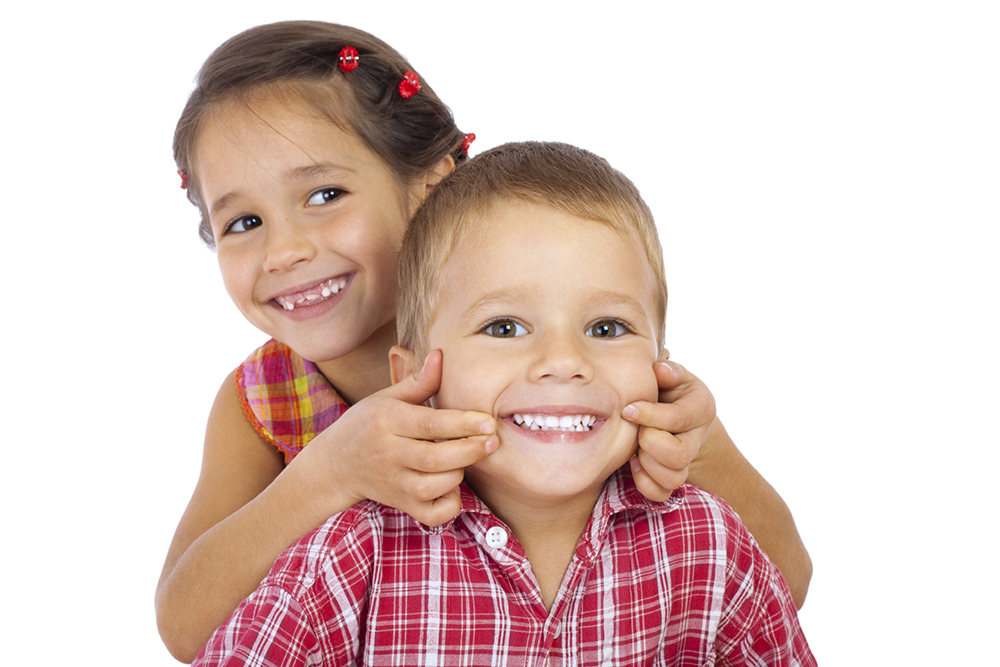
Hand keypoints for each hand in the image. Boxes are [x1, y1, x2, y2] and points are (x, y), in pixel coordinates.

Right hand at [306, 350, 497, 525]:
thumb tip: (441, 355)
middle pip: (434, 458)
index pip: (430, 423)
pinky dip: (448, 506)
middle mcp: (388, 454)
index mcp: (387, 421)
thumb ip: (418, 382)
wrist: (334, 465)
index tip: (488, 421)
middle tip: (492, 441)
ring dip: (457, 476)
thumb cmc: (367, 425)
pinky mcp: (400, 504)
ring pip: (432, 487)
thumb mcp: (386, 398)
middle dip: (470, 450)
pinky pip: (429, 514)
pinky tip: (453, 488)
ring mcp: (393, 483)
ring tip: (465, 460)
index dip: (463, 423)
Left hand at [622, 354, 716, 500]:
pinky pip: (662, 494)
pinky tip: (633, 464)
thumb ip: (668, 370)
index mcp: (701, 407)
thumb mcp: (672, 374)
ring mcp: (687, 461)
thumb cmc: (668, 389)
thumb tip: (659, 370)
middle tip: (635, 432)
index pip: (679, 418)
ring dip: (647, 465)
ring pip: (673, 478)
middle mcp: (697, 437)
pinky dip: (644, 483)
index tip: (627, 409)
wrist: (675, 415)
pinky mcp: (673, 478)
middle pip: (679, 455)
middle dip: (649, 444)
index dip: (650, 415)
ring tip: (634, 449)